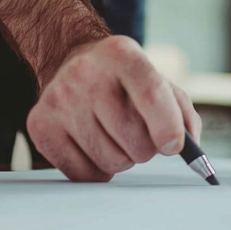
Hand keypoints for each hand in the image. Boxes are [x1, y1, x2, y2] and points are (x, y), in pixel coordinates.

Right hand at [27, 36, 202, 181]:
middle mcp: (86, 73)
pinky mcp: (40, 125)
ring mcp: (59, 99)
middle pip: (135, 140)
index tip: (173, 146)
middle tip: (137, 132)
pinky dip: (97, 170)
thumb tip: (190, 148)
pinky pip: (83, 174)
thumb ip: (181, 112)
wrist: (70, 62)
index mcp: (122, 54)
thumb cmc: (123, 80)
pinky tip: (94, 145)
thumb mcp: (157, 80)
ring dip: (122, 158)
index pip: (151, 95)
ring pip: (111, 162)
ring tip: (114, 135)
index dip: (168, 128)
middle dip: (146, 147)